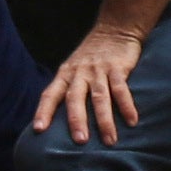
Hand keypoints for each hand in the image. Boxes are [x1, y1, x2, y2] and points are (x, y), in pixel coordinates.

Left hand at [37, 22, 145, 143]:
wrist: (115, 29)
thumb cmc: (91, 57)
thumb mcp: (73, 69)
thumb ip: (67, 90)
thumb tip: (57, 122)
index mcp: (65, 74)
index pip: (50, 94)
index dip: (43, 111)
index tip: (39, 130)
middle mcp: (80, 73)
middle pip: (75, 98)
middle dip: (77, 120)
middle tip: (80, 141)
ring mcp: (99, 70)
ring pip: (100, 97)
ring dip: (104, 120)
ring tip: (109, 141)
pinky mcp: (118, 67)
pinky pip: (121, 89)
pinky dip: (127, 106)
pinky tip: (132, 122)